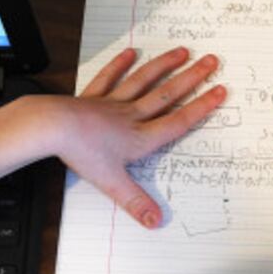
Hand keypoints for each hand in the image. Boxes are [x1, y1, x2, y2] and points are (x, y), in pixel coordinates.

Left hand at [57, 47, 225, 226]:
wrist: (52, 127)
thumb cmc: (81, 152)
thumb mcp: (112, 183)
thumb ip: (136, 202)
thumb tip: (156, 221)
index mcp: (140, 138)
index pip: (178, 122)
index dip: (201, 107)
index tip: (220, 91)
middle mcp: (131, 116)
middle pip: (167, 95)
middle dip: (191, 78)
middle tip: (210, 61)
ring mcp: (112, 103)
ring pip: (144, 81)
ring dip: (164, 66)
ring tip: (181, 52)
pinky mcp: (92, 97)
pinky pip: (109, 78)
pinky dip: (121, 65)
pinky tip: (131, 53)